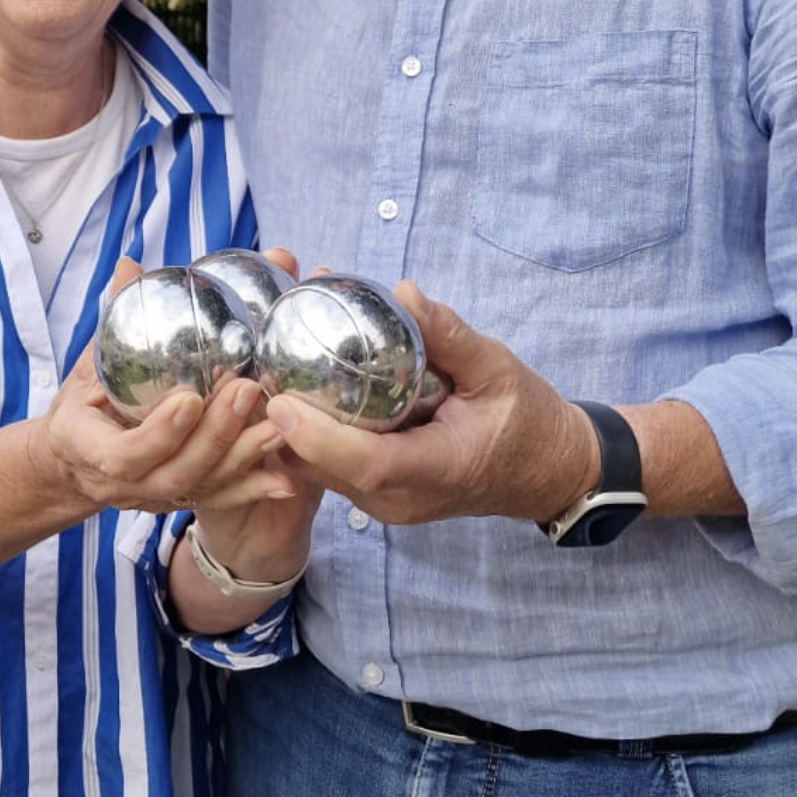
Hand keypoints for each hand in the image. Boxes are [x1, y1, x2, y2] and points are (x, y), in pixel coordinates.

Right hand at [34, 258, 297, 524]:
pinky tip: (290, 478)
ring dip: (244, 458)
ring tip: (280, 424)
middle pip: (175, 473)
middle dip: (215, 436)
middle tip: (248, 390)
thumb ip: (112, 320)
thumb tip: (128, 266)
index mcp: (89, 448)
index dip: (159, 433)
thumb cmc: (80, 409)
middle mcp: (125, 483)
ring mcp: (155, 496)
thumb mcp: (85, 364)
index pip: (123, 454)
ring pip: (202, 488)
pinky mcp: (182, 500)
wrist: (73, 463)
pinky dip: (255, 488)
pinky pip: (219, 499)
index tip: (189, 399)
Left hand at [261, 284, 597, 528]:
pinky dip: (304, 434)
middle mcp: (400, 498)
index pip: (367, 464)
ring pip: (317, 472)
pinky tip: (289, 388)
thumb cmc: (528, 420)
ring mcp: (385, 504)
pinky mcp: (375, 497)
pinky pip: (328, 469)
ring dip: (286, 428)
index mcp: (436, 469)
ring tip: (260, 367)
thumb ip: (449, 335)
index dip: (317, 436)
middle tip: (251, 364)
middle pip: (324, 468)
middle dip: (282, 422)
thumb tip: (402, 292)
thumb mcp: (497, 368)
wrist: (545, 471)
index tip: (280, 400)